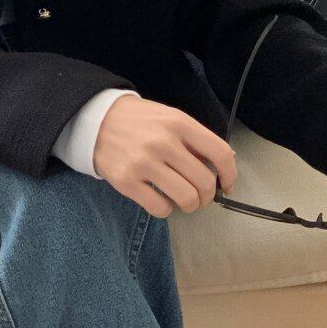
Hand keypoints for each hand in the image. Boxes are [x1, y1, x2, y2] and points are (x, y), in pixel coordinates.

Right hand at [93, 95, 237, 217]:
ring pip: (186, 198)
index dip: (230, 174)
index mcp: (179, 124)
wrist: (96, 121)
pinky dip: (166, 210)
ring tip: (183, 201)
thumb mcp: (170, 117)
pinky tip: (160, 200)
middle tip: (200, 197)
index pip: (220, 153)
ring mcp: (144, 163)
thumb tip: (224, 165)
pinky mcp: (127, 181)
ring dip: (189, 205)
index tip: (226, 185)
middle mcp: (164, 142)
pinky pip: (160, 208)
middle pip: (205, 182)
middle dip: (207, 196)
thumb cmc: (139, 122)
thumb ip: (194, 138)